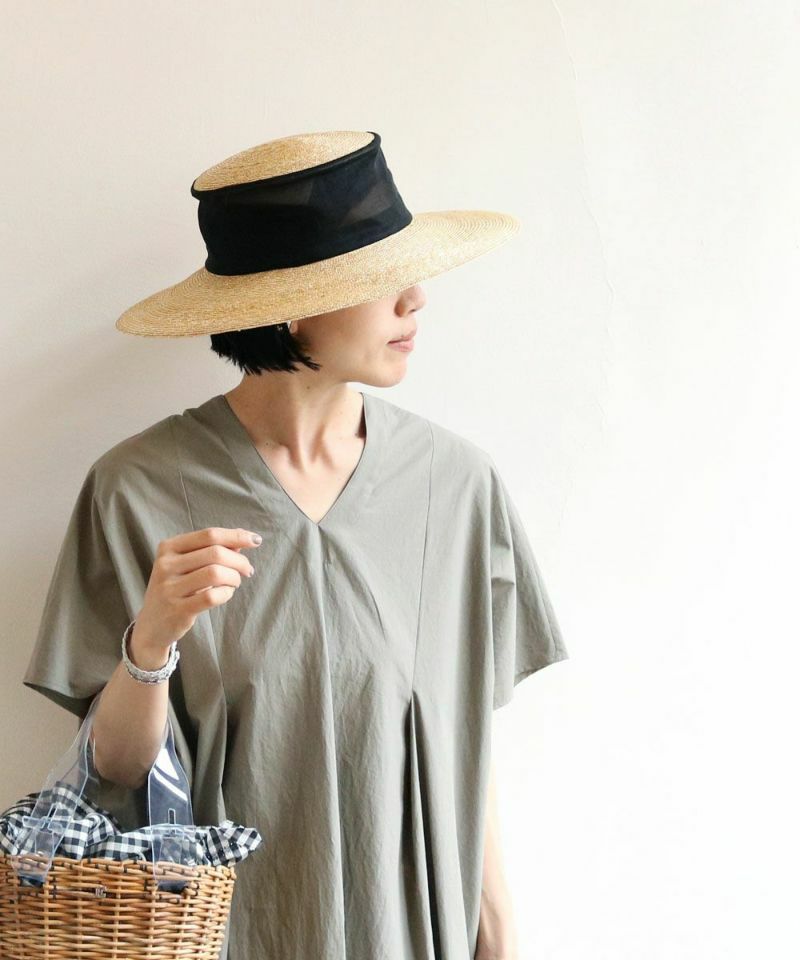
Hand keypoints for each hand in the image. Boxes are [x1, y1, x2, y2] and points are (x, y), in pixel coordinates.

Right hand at [132, 526, 262, 654]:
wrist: (152, 625)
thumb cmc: (177, 588)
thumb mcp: (187, 565)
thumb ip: (212, 549)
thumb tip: (243, 538)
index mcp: (168, 547)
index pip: (209, 534)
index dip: (236, 536)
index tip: (255, 540)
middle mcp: (166, 565)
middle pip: (215, 553)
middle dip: (239, 561)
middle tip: (248, 570)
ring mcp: (170, 588)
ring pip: (216, 573)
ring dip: (234, 577)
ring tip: (235, 582)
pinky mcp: (178, 609)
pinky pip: (212, 597)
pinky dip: (226, 594)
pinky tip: (225, 594)